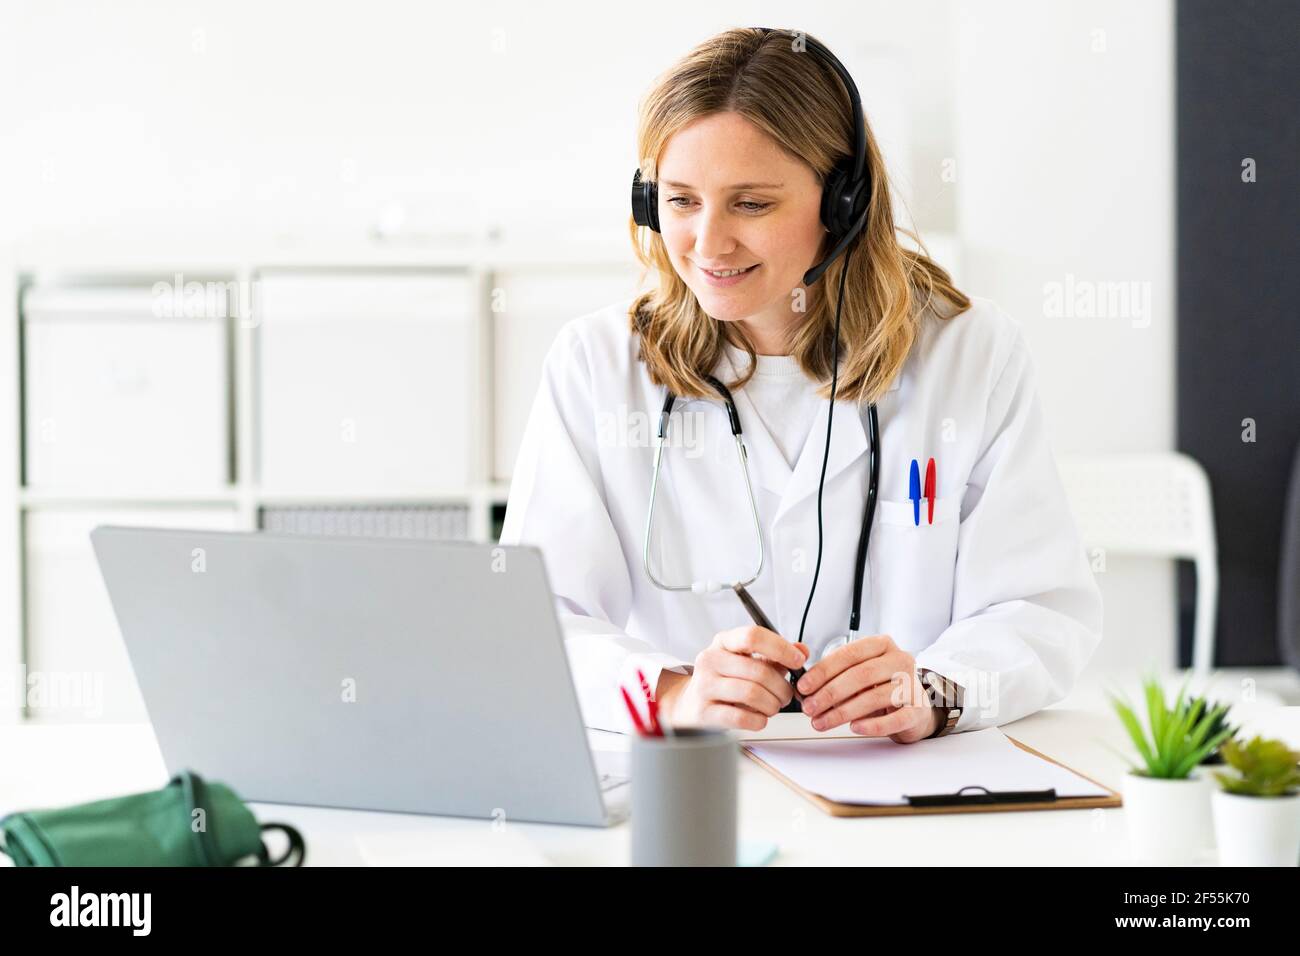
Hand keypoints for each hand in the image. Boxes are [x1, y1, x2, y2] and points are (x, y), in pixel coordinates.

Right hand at [658, 626, 809, 731]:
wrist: (691, 705)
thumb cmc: (725, 681)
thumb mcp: (747, 661)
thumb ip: (776, 655)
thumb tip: (802, 650)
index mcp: (723, 642)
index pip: (753, 636)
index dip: (781, 648)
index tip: (798, 661)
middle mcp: (710, 659)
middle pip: (758, 670)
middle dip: (782, 687)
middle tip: (786, 695)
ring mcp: (704, 685)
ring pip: (752, 694)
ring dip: (772, 705)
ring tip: (773, 707)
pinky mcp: (704, 712)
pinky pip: (742, 717)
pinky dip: (759, 720)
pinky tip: (759, 718)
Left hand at [796, 634, 939, 743]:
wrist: (913, 706)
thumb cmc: (880, 686)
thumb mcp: (857, 674)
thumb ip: (832, 676)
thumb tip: (803, 686)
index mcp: (881, 645)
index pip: (849, 654)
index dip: (823, 670)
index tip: (803, 686)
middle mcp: (899, 660)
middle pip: (860, 675)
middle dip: (829, 693)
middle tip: (809, 708)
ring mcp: (912, 685)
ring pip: (874, 697)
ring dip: (842, 712)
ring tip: (822, 722)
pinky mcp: (918, 710)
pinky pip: (894, 719)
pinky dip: (872, 725)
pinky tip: (854, 727)